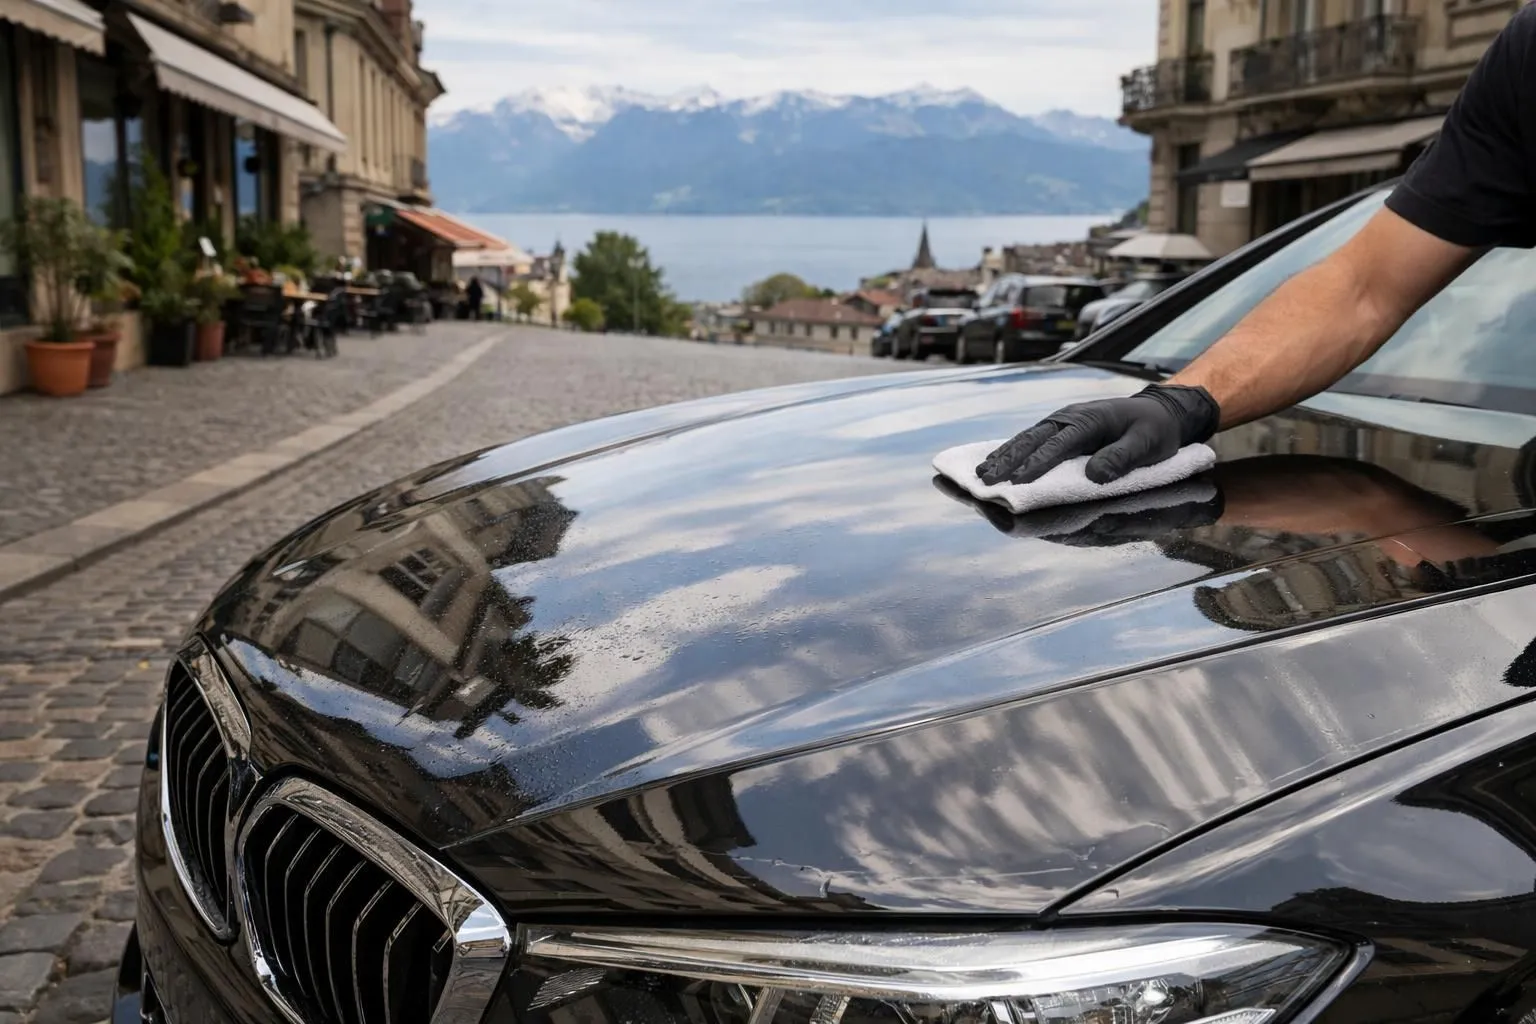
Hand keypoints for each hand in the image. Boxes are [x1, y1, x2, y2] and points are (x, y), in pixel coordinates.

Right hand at [976, 384, 1219, 485]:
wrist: (1159, 411)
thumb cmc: (1154, 430)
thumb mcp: (1148, 444)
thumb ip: (1122, 458)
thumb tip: (1094, 475)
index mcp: (1089, 420)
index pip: (1057, 445)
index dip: (1037, 464)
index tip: (1017, 482)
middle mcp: (1070, 417)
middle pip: (1033, 440)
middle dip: (1008, 461)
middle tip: (986, 481)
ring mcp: (1063, 420)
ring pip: (1026, 438)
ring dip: (1003, 456)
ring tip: (982, 473)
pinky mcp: (1060, 427)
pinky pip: (1031, 439)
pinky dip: (1011, 450)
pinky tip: (996, 461)